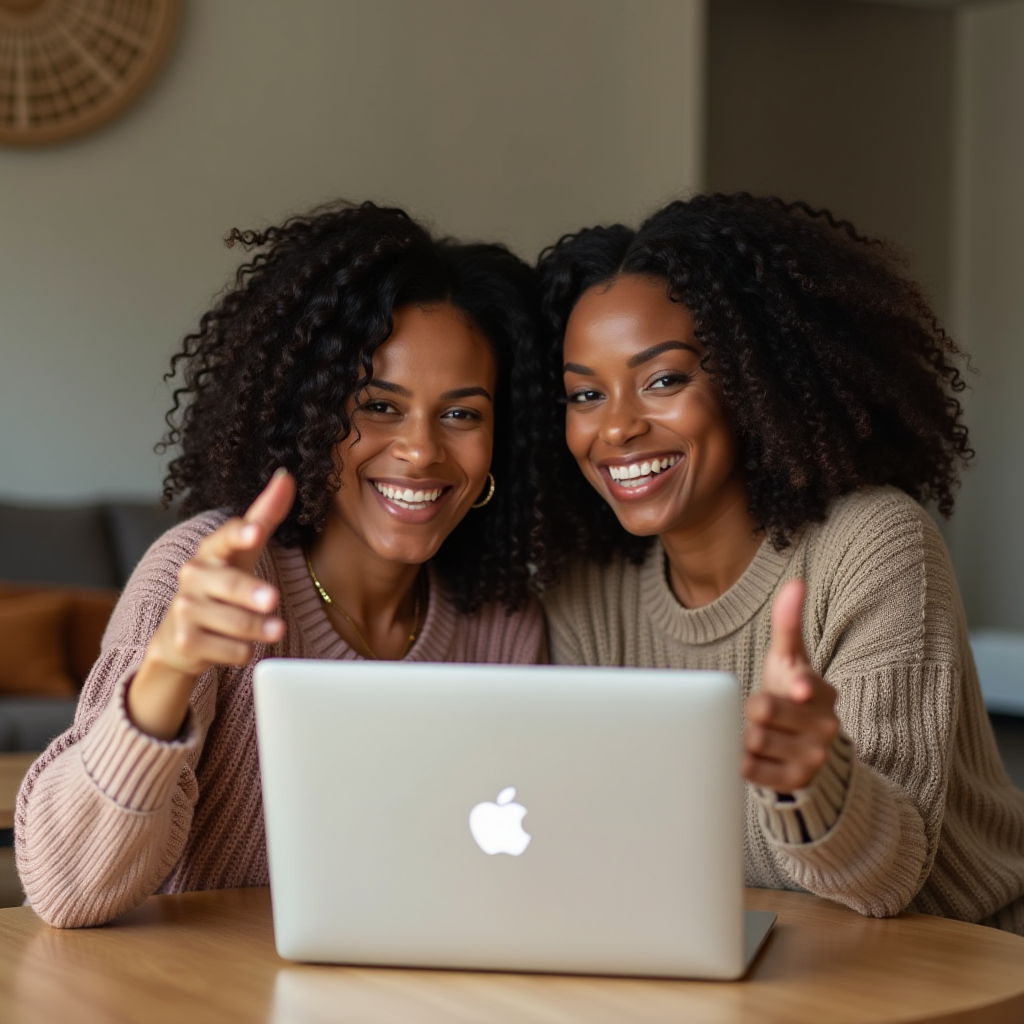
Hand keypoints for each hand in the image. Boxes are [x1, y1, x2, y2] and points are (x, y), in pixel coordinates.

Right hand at [128, 469, 296, 738]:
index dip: (240, 533)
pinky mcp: (184, 642)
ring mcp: (185, 610)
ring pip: (229, 621)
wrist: (179, 637)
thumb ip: (265, 515)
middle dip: (249, 592)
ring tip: (275, 631)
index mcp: (210, 550)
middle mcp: (193, 576)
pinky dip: (241, 651)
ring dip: (255, 628)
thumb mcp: (243, 551)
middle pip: (226, 583)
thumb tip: (286, 476)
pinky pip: (224, 649)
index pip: (224, 536)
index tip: (255, 531)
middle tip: (272, 600)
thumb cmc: (221, 585)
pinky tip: (246, 648)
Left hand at [742, 578, 839, 792]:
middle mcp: (825, 725)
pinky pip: (752, 770)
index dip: (800, 686)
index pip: (806, 685)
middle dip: (751, 709)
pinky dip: (744, 762)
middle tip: (760, 712)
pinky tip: (754, 756)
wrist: (800, 747)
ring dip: (745, 736)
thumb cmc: (787, 693)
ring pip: (754, 740)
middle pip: (762, 709)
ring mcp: (813, 756)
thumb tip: (796, 583)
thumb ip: (788, 624)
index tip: (799, 688)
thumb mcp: (787, 659)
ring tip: (760, 733)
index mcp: (822, 691)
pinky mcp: (796, 782)